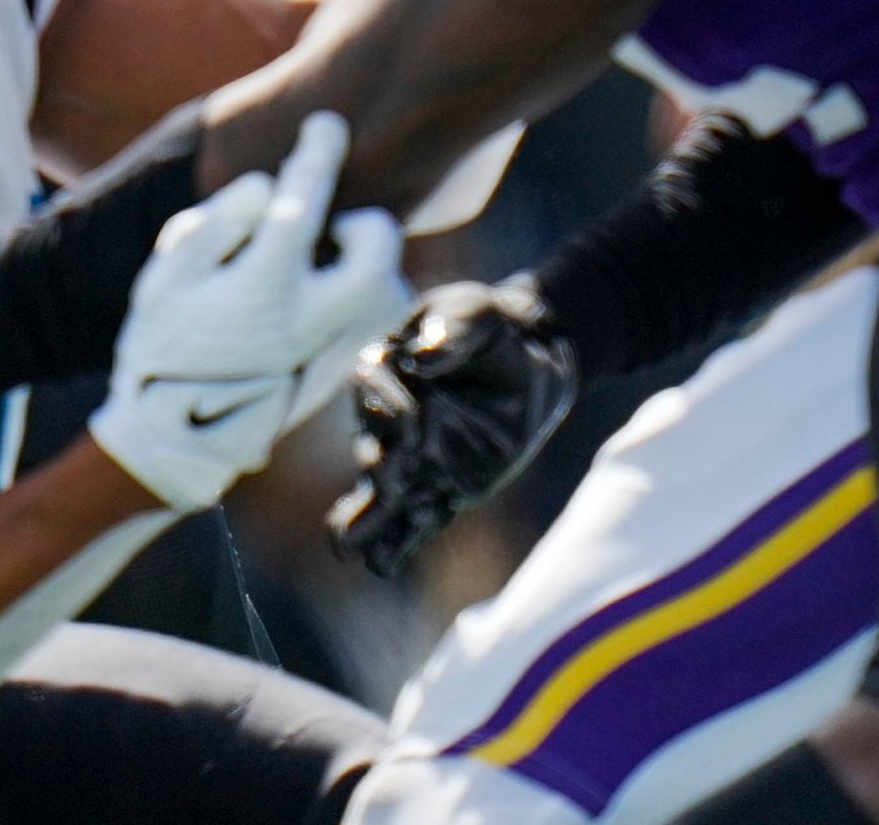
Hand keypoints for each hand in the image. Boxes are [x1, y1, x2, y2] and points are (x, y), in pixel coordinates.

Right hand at [89, 112, 408, 513]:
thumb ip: (215, 223)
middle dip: (365, 222)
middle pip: (379, 250)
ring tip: (328, 261)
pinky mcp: (341, 372)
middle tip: (330, 224)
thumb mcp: (165, 278)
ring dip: (371, 263)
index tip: (325, 123)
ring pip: (392, 289)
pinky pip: (377, 319)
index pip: (302, 204)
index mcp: (263, 288)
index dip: (316, 156)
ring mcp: (332, 350)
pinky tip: (324, 293)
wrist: (178, 442)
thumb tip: (267, 188)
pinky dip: (365, 294)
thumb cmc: (161, 348)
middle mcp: (311, 319)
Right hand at [326, 277, 579, 578]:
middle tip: (396, 479)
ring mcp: (413, 460)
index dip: (384, 406)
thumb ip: (453, 328)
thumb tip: (424, 357)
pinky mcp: (442, 489)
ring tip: (348, 548)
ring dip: (366, 518)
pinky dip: (398, 542)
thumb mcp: (477, 312)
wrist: (530, 362)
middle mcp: (391, 420)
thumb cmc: (492, 328)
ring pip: (378, 494)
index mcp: (387, 368)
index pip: (368, 387)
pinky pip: (415, 521)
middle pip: (371, 445)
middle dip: (379, 465)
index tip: (413, 417)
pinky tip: (381, 565)